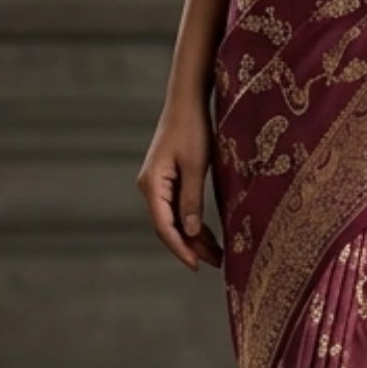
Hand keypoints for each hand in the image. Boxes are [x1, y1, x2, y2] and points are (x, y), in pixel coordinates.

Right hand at [136, 97, 221, 270]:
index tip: (196, 265)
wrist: (187, 101)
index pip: (164, 226)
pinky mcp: (167, 180)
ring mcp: (157, 184)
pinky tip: (208, 234)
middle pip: (168, 226)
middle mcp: (150, 187)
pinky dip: (193, 222)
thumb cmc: (192, 128)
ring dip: (194, 237)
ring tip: (216, 254)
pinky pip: (178, 208)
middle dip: (191, 246)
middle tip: (215, 263)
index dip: (180, 248)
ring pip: (174, 219)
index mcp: (152, 184)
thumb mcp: (195, 165)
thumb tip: (191, 231)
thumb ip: (191, 199)